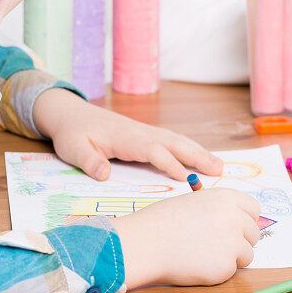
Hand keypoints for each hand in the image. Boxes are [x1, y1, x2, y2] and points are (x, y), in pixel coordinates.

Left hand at [32, 88, 222, 180]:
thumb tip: (104, 174)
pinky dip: (190, 148)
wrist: (71, 114)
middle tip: (219, 170)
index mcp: (125, 137)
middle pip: (174, 142)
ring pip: (177, 140)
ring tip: (220, 165)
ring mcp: (145, 132)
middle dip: (197, 155)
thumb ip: (89, 161)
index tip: (186, 178)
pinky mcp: (145, 135)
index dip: (169, 163)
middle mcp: (140, 132)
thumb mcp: (73, 148)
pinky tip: (201, 157)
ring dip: (199, 151)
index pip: (153, 150)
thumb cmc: (73, 133)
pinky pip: (172, 141)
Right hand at [112, 188, 259, 289]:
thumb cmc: (163, 222)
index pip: (254, 209)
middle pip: (254, 233)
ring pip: (247, 254)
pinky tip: (196, 264)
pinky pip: (231, 271)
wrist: (145, 243)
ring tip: (203, 254)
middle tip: (216, 245)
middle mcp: (234, 217)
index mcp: (226, 197)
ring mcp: (232, 242)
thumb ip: (219, 210)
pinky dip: (217, 271)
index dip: (245, 220)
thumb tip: (237, 221)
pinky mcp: (225, 267)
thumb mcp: (195, 202)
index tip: (237, 228)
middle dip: (240, 241)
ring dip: (231, 258)